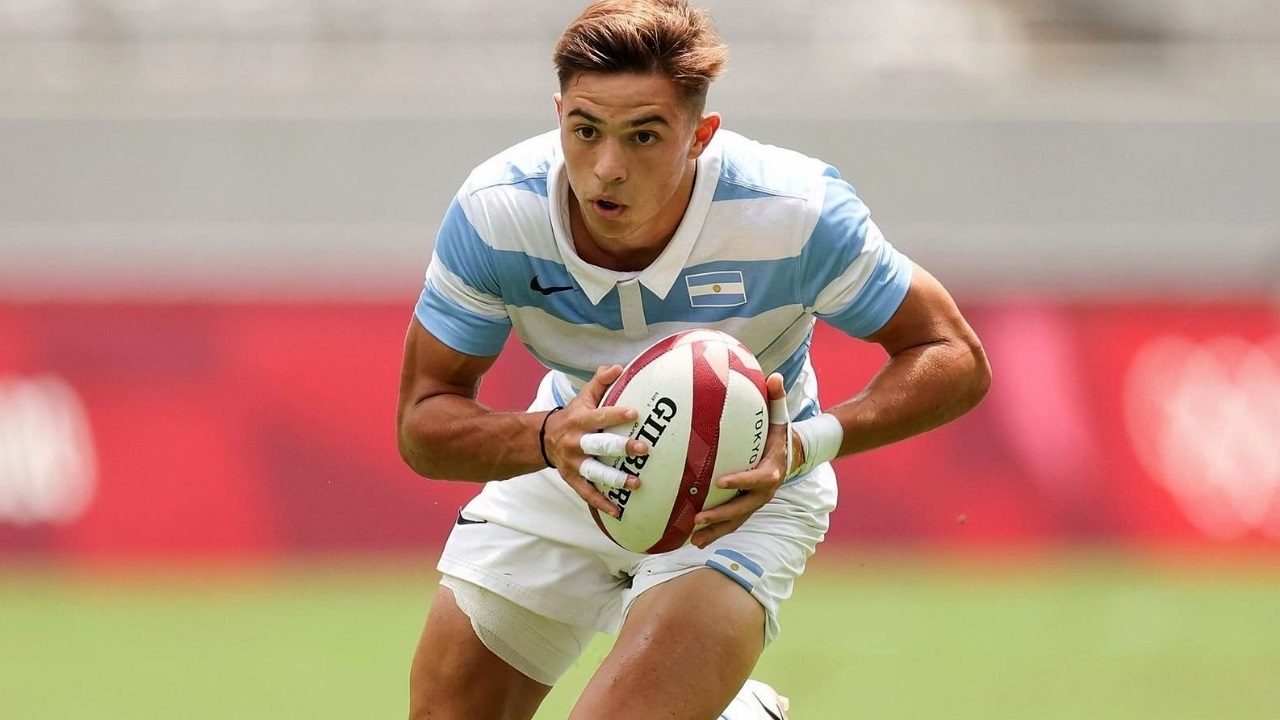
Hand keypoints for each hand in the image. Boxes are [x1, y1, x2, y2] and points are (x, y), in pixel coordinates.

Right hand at [542, 365, 648, 517]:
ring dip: (616, 479)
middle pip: (599, 445)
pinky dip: (602, 504)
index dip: (616, 414)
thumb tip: (618, 367)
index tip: (635, 413)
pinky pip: (587, 494)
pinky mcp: (573, 480)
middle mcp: (575, 443)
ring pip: (595, 472)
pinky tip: (618, 511)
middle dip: (621, 448)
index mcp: (579, 420)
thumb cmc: (573, 416)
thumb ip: (600, 381)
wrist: (543, 439)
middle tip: (643, 449)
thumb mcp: (583, 397)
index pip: (600, 416)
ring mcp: (574, 464)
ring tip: (637, 483)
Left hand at [690, 372, 791, 547]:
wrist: (791, 455)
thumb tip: (774, 377)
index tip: (720, 481)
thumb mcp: (780, 415)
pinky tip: (694, 540)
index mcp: (771, 471)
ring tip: (694, 538)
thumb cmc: (779, 433)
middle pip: (743, 508)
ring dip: (716, 530)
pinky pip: (731, 522)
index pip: (757, 479)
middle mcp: (764, 492)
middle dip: (721, 515)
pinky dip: (715, 531)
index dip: (740, 481)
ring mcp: (755, 502)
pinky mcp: (747, 507)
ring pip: (736, 520)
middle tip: (698, 518)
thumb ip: (776, 398)